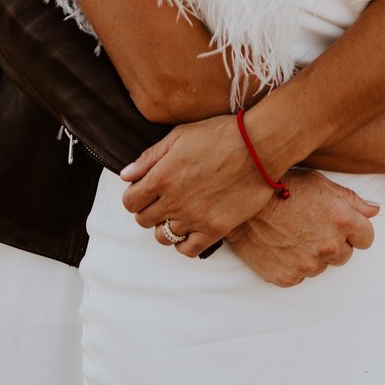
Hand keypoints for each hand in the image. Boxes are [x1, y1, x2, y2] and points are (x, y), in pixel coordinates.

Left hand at [120, 115, 272, 255]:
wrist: (258, 146)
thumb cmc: (220, 135)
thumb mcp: (179, 136)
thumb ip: (149, 158)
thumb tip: (126, 175)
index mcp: (162, 177)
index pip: (130, 202)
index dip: (134, 196)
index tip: (144, 190)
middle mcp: (174, 201)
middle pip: (144, 220)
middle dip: (148, 210)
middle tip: (162, 199)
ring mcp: (194, 218)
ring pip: (163, 236)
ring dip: (165, 225)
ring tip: (178, 212)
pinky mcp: (215, 229)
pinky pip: (188, 249)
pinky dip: (184, 242)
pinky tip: (190, 228)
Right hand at [222, 171, 377, 286]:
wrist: (242, 203)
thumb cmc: (281, 186)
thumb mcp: (319, 183)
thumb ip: (351, 200)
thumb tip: (374, 210)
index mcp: (341, 220)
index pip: (367, 238)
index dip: (355, 231)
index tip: (341, 225)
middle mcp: (328, 246)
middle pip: (345, 255)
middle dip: (334, 242)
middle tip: (311, 226)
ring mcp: (308, 265)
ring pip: (322, 266)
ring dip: (313, 254)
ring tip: (292, 233)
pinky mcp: (288, 278)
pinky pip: (300, 276)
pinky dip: (293, 264)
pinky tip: (281, 245)